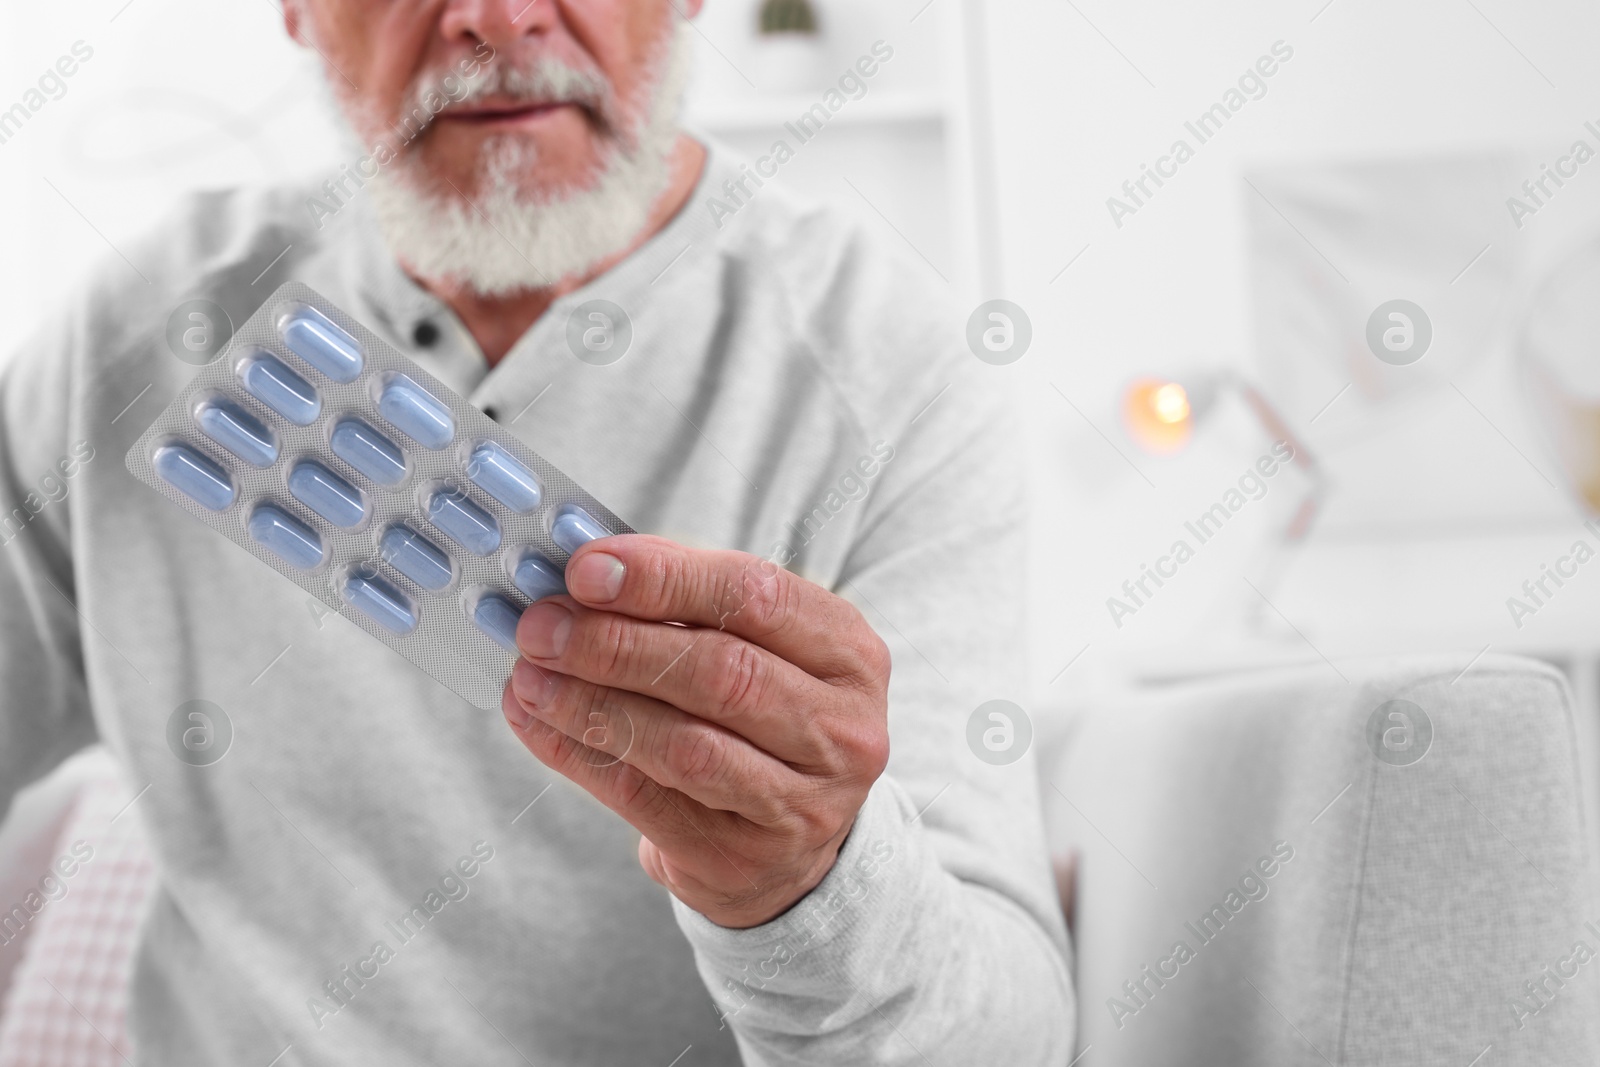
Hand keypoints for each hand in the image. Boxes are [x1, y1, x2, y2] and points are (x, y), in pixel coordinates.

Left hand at [501, 535, 890, 927]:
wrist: (787, 847)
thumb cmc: (758, 718)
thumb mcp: (753, 646)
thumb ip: (685, 602)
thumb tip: (588, 570)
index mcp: (849, 654)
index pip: (757, 597)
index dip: (666, 579)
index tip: (585, 570)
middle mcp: (842, 730)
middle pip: (722, 673)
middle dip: (617, 643)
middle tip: (541, 627)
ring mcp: (802, 803)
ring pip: (685, 745)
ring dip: (591, 703)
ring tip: (529, 675)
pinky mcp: (745, 858)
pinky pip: (647, 800)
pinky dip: (580, 754)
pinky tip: (536, 722)